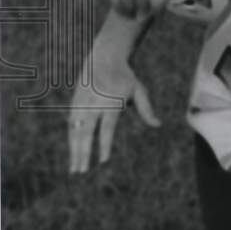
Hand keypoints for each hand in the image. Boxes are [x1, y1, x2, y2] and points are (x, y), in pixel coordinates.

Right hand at [68, 46, 159, 172]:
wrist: (104, 57)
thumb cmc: (125, 77)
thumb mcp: (139, 90)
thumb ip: (146, 109)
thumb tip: (158, 124)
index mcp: (111, 102)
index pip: (107, 128)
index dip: (105, 144)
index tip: (104, 161)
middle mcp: (94, 104)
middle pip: (86, 132)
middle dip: (83, 153)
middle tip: (81, 172)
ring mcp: (81, 104)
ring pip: (75, 131)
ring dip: (74, 151)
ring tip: (74, 169)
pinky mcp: (74, 103)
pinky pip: (72, 125)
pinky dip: (71, 140)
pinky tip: (73, 154)